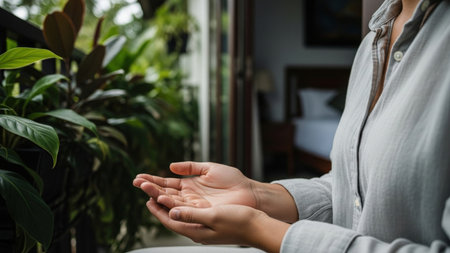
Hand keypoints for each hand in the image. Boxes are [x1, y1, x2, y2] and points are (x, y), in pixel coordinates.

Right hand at [133, 162, 257, 208]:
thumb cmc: (233, 180)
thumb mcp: (209, 168)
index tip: (139, 177)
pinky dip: (172, 204)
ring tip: (145, 189)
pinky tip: (162, 198)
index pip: (167, 184)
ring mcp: (194, 206)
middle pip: (166, 193)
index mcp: (190, 185)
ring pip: (172, 201)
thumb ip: (190, 167)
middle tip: (136, 182)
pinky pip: (183, 209)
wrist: (249, 193)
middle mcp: (189, 197)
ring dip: (158, 195)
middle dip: (150, 188)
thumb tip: (171, 166)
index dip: (153, 180)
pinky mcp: (201, 212)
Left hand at [146, 199, 288, 252]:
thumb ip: (192, 215)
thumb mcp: (213, 216)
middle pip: (173, 214)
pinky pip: (190, 210)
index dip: (157, 209)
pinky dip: (182, 201)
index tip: (147, 198)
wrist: (258, 226)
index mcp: (196, 231)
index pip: (170, 220)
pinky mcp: (211, 219)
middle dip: (159, 201)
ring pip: (181, 211)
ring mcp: (204, 225)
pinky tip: (181, 196)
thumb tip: (172, 212)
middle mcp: (197, 229)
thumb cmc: (238, 222)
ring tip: (159, 190)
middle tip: (148, 189)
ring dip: (169, 200)